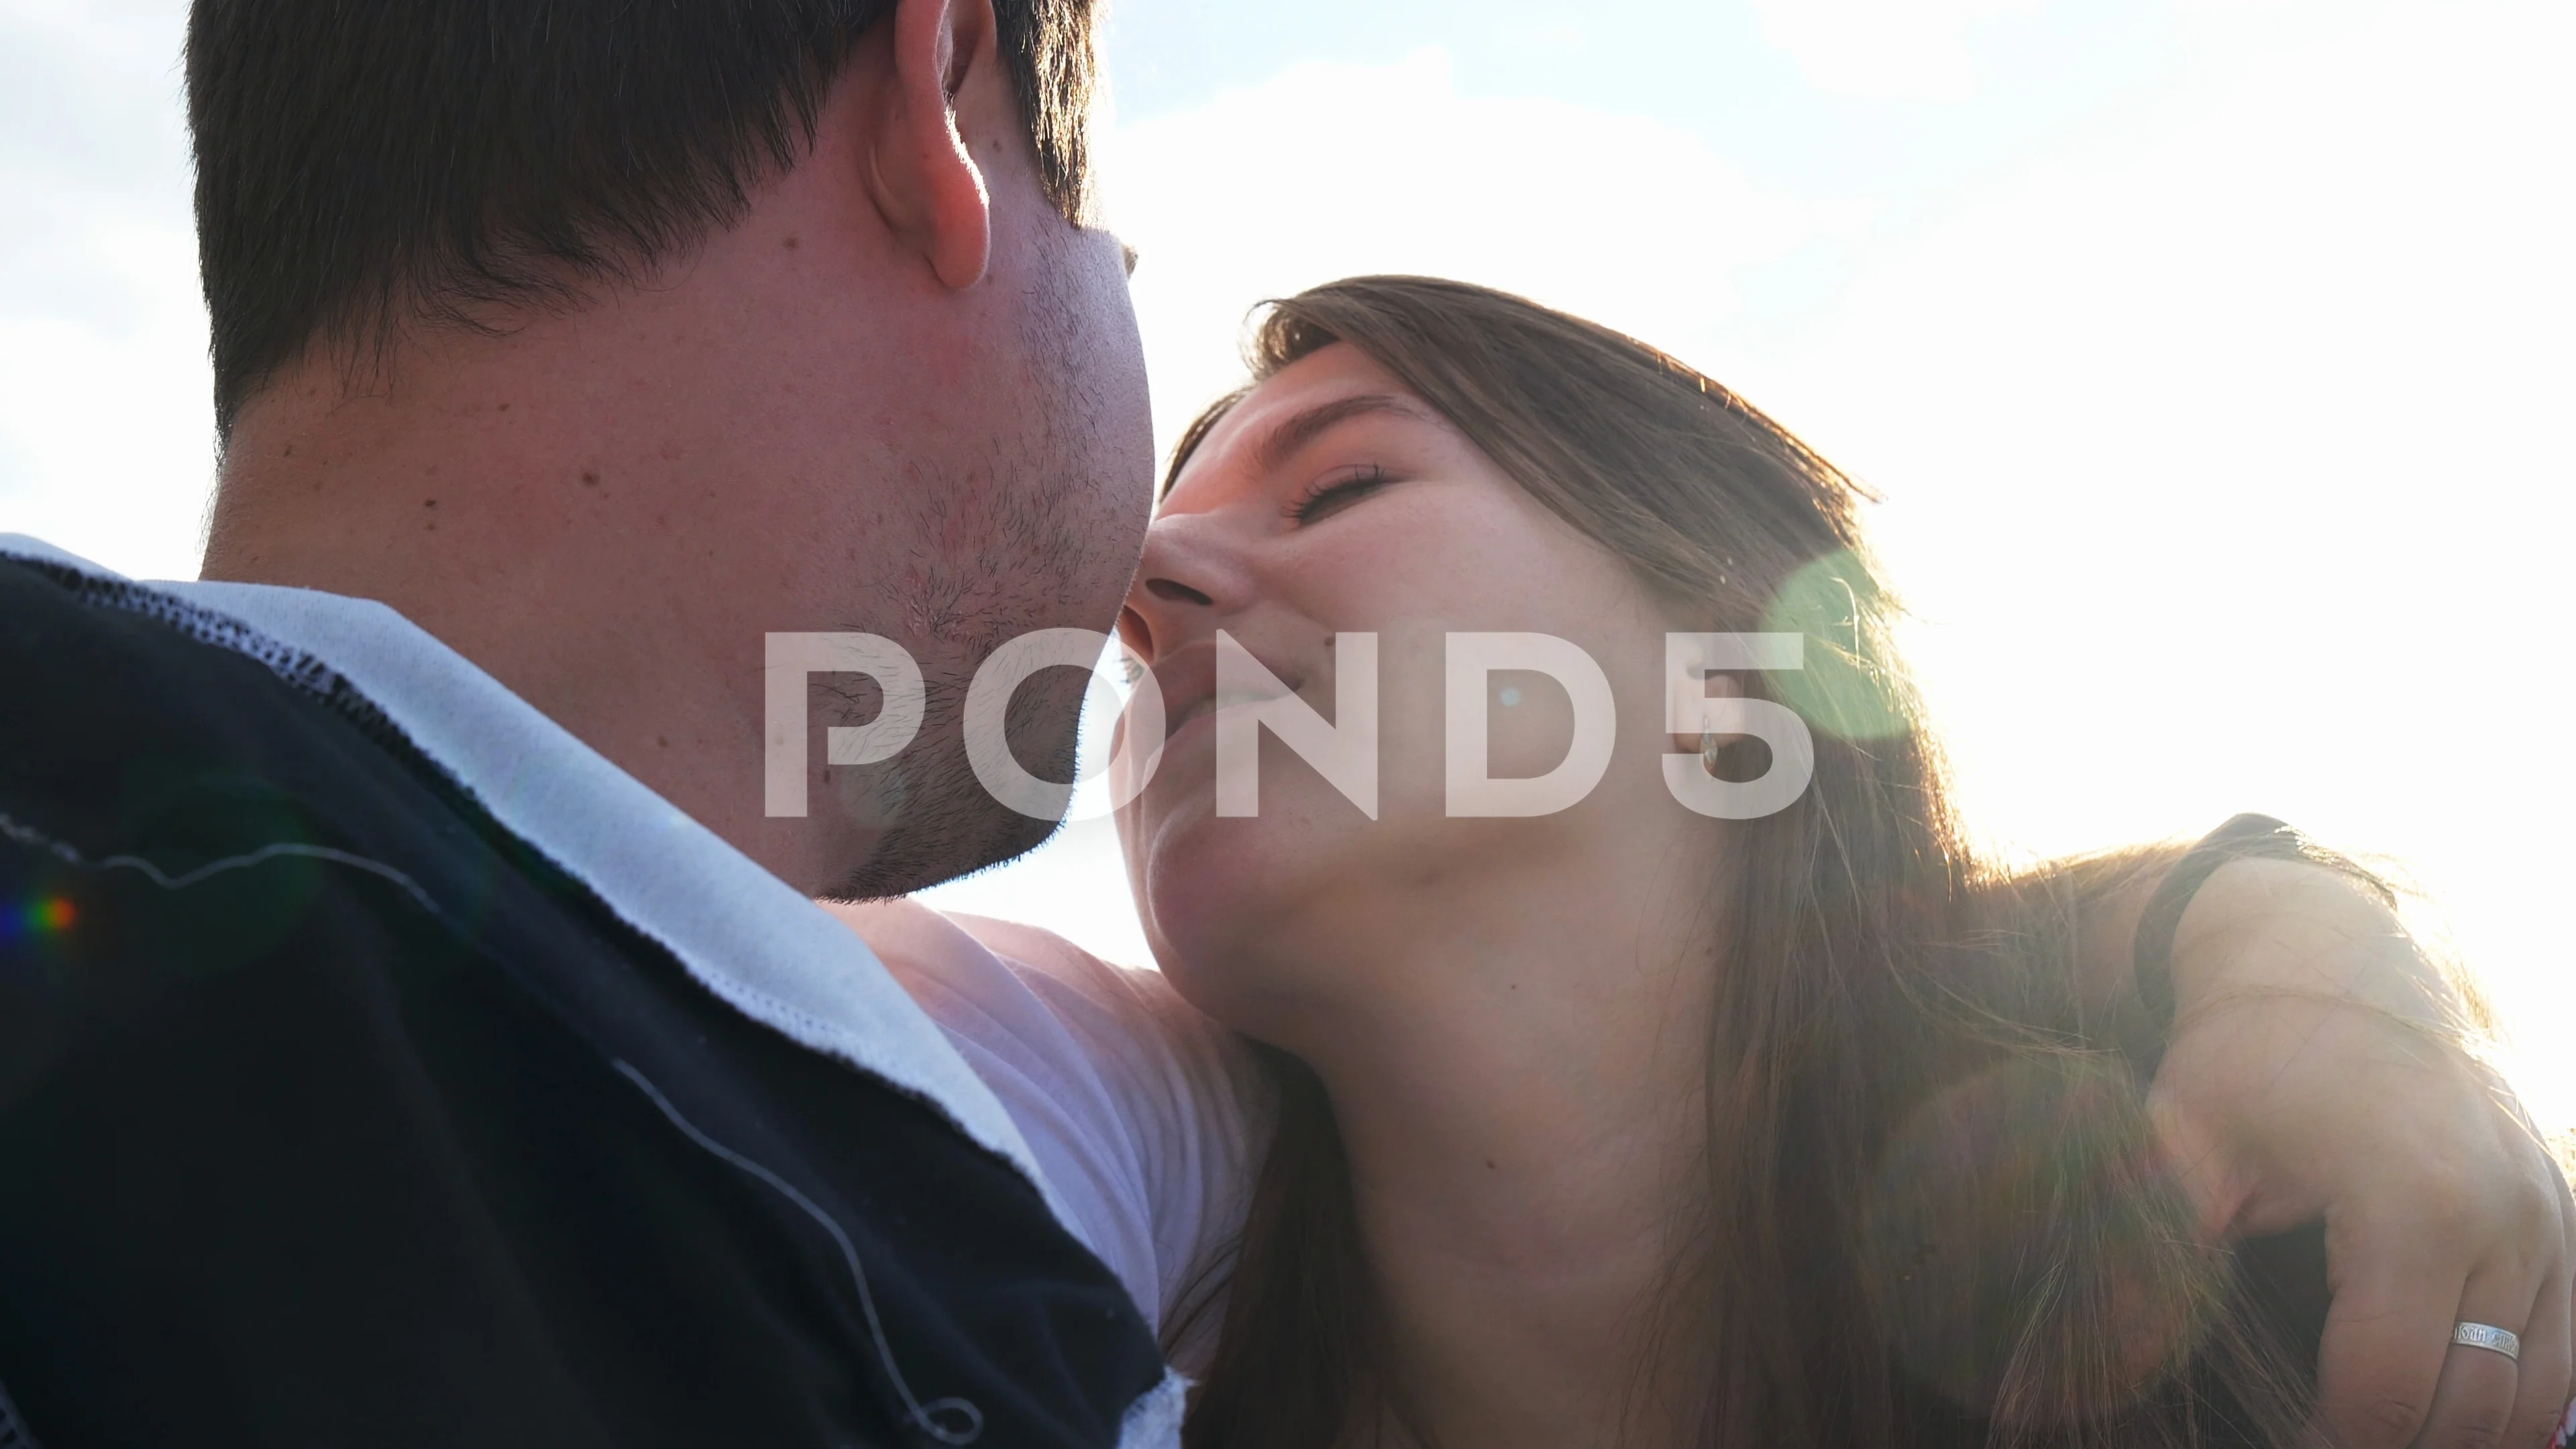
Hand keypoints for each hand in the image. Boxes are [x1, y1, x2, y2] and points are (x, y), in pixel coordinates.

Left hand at [2150, 859, 2574, 1448]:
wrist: (2335, 965)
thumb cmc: (2248, 1057)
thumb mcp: (2183, 1137)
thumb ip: (2167, 1239)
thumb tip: (2111, 1338)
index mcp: (2415, 1206)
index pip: (2383, 1389)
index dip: (2325, 1442)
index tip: (2279, 1445)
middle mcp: (2507, 1220)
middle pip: (2468, 1409)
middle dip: (2390, 1445)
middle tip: (2317, 1441)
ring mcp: (2551, 1222)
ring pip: (2534, 1397)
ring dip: (2457, 1433)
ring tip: (2373, 1430)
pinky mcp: (2566, 1221)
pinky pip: (2567, 1356)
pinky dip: (2513, 1399)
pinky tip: (2438, 1405)